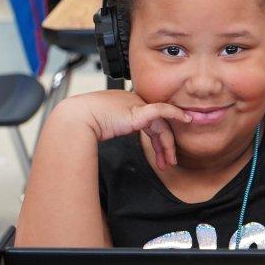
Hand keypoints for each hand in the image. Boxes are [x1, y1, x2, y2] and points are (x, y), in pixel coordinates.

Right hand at [61, 91, 193, 170]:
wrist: (77, 118)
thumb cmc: (83, 122)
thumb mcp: (103, 126)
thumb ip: (114, 128)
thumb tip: (113, 136)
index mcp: (125, 105)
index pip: (148, 122)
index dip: (156, 140)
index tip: (160, 155)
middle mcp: (133, 102)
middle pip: (157, 125)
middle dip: (163, 146)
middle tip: (168, 162)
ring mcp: (137, 104)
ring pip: (161, 125)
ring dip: (166, 145)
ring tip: (168, 162)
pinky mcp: (139, 110)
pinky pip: (164, 111)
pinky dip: (176, 114)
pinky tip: (186, 120)